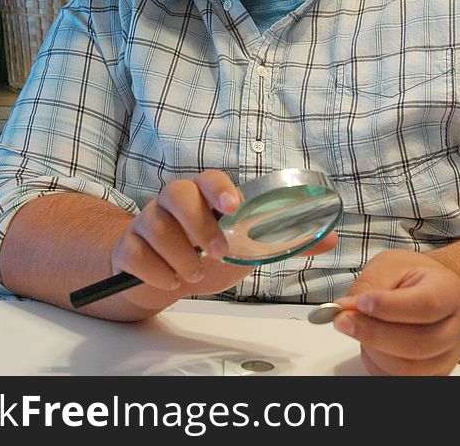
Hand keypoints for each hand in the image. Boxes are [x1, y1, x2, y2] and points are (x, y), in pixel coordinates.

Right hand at [111, 171, 337, 310]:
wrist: (163, 273)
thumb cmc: (208, 251)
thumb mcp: (247, 246)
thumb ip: (286, 241)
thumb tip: (331, 238)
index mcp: (203, 194)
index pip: (208, 178)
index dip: (219, 188)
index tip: (233, 205)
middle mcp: (171, 202)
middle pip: (176, 194)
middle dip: (199, 225)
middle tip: (219, 253)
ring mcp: (146, 223)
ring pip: (156, 229)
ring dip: (181, 257)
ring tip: (196, 273)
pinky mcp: (128, 249)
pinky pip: (137, 257)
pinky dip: (158, 273)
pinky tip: (172, 281)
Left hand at [332, 250, 459, 374]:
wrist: (431, 292)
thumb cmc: (413, 278)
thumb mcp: (391, 265)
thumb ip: (369, 286)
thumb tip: (346, 308)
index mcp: (449, 291)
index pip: (426, 304)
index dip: (390, 307)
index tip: (361, 302)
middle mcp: (455, 327)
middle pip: (419, 343)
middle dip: (373, 333)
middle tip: (343, 319)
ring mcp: (446, 356)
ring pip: (407, 368)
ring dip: (372, 350)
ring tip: (357, 328)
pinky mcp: (431, 375)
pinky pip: (398, 379)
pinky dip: (376, 363)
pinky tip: (369, 343)